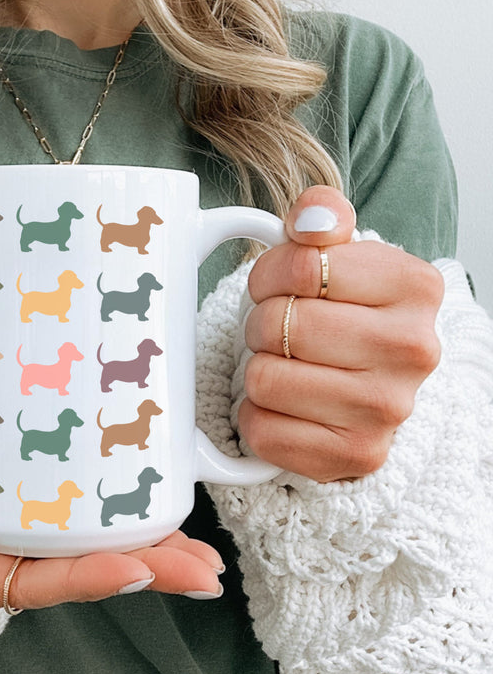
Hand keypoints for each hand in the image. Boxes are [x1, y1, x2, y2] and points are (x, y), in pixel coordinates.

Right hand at [0, 434, 225, 609]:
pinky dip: (113, 520)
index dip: (85, 578)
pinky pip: (68, 524)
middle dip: (141, 572)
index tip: (138, 567)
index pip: (28, 584)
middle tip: (202, 568)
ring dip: (142, 551)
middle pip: (72, 575)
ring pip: (80, 553)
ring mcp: (4, 540)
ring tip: (199, 551)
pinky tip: (152, 512)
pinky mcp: (13, 511)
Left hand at [241, 186, 444, 481]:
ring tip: (287, 366)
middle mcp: (414, 350)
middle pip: (278, 324)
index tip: (283, 286)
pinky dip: (257, 417)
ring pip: (264, 378)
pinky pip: (261, 430)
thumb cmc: (341, 313)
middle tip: (281, 331)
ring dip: (259, 369)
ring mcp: (388, 410)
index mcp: (415, 286)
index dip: (271, 275)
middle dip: (263, 323)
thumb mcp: (336, 253)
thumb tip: (311, 219)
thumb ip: (320, 215)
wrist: (364, 384)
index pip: (300, 266)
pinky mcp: (356, 457)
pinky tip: (286, 407)